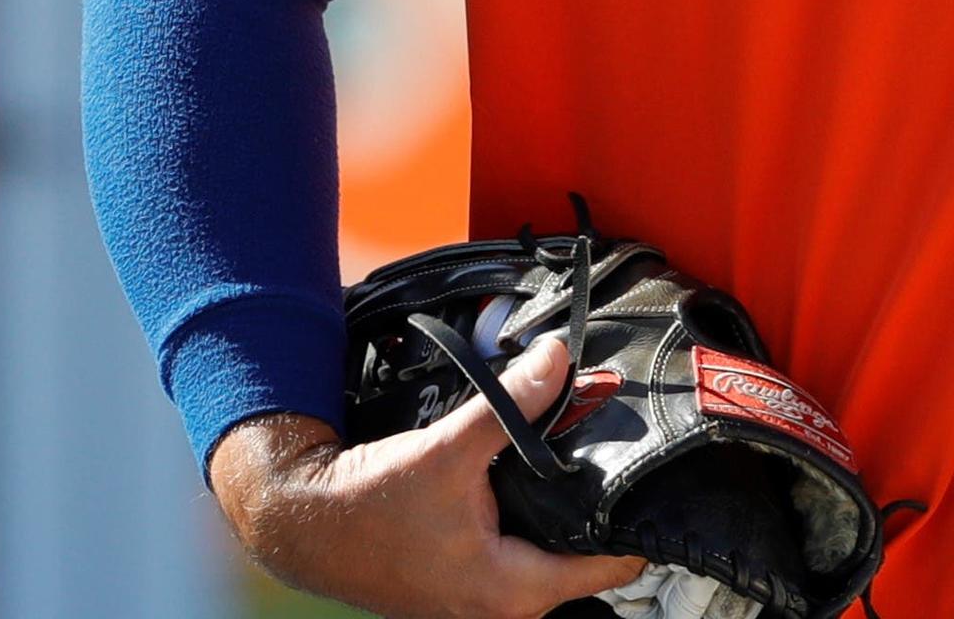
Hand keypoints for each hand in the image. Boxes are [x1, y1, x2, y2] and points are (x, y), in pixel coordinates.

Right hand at [210, 335, 646, 618]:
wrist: (301, 523)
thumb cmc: (368, 505)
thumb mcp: (448, 449)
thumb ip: (511, 406)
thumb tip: (559, 360)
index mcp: (515, 593)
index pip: (612, 564)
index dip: (635, 515)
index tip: (651, 469)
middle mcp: (506, 608)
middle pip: (585, 553)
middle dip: (597, 498)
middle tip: (608, 443)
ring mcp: (485, 599)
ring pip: (551, 546)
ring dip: (561, 501)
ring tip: (571, 450)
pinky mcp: (467, 581)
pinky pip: (521, 546)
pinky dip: (529, 510)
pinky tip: (528, 471)